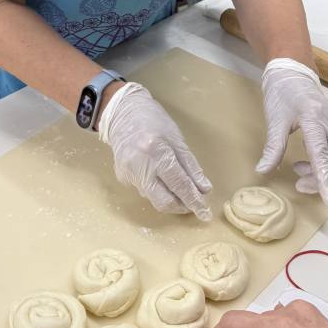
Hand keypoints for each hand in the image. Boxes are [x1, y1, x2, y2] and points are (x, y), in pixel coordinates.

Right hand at [98, 82, 211, 218]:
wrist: (123, 113)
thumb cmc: (154, 121)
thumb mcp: (177, 139)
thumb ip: (190, 166)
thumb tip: (203, 189)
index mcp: (157, 151)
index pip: (179, 184)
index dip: (194, 201)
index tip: (205, 214)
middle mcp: (140, 165)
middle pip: (164, 201)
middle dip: (181, 207)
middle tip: (192, 203)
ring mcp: (128, 173)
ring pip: (154, 199)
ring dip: (170, 198)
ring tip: (177, 186)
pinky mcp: (122, 178)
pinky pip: (144, 191)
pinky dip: (156, 188)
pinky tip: (157, 174)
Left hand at [258, 59, 327, 205]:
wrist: (294, 74)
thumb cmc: (283, 93)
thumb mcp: (274, 120)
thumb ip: (272, 147)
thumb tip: (262, 170)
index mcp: (314, 119)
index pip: (323, 155)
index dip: (325, 179)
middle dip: (321, 179)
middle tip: (299, 185)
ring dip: (321, 171)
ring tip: (297, 169)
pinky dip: (324, 162)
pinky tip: (306, 160)